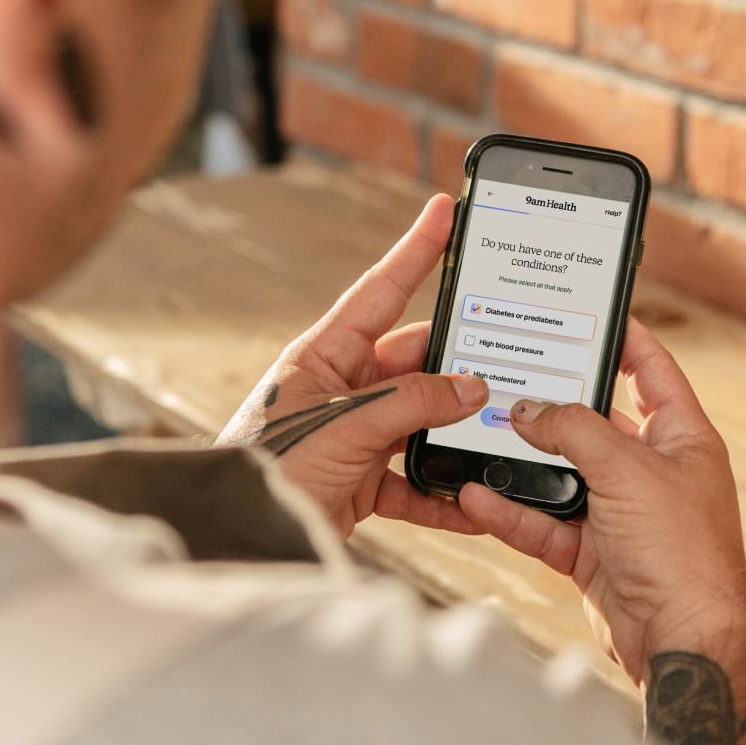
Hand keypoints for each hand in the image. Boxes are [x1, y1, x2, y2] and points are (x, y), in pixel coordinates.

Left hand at [218, 194, 487, 539]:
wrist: (240, 533)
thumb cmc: (268, 468)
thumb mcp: (344, 425)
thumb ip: (411, 403)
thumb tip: (472, 388)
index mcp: (325, 354)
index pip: (381, 290)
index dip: (416, 249)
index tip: (445, 211)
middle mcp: (344, 387)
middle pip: (416, 362)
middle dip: (459, 366)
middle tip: (505, 360)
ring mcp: (358, 432)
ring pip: (424, 419)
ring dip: (456, 432)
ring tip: (496, 432)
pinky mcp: (367, 478)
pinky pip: (417, 478)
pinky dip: (442, 490)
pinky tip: (469, 501)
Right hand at [459, 318, 745, 686]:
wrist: (682, 641)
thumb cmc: (682, 551)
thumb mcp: (628, 469)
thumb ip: (575, 430)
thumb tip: (529, 409)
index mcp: (682, 438)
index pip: (652, 370)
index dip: (624, 338)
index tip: (587, 313)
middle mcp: (652, 470)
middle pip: (594, 422)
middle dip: (551, 403)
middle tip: (510, 374)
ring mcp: (620, 512)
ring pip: (561, 474)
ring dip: (522, 461)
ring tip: (479, 434)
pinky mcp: (593, 551)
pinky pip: (544, 521)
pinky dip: (512, 510)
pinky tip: (477, 493)